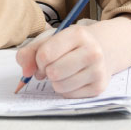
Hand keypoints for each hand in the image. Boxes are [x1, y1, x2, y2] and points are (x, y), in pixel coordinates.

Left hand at [16, 15, 130, 97]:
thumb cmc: (71, 44)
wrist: (104, 48)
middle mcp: (92, 51)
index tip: (42, 59)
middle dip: (47, 72)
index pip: (45, 54)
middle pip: (53, 72)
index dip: (38, 61)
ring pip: (60, 86)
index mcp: (78, 34)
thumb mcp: (52, 39)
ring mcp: (98, 70)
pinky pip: (68, 95)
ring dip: (56, 82)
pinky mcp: (99, 87)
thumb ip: (30, 52)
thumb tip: (25, 73)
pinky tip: (73, 78)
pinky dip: (66, 89)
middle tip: (52, 66)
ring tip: (64, 72)